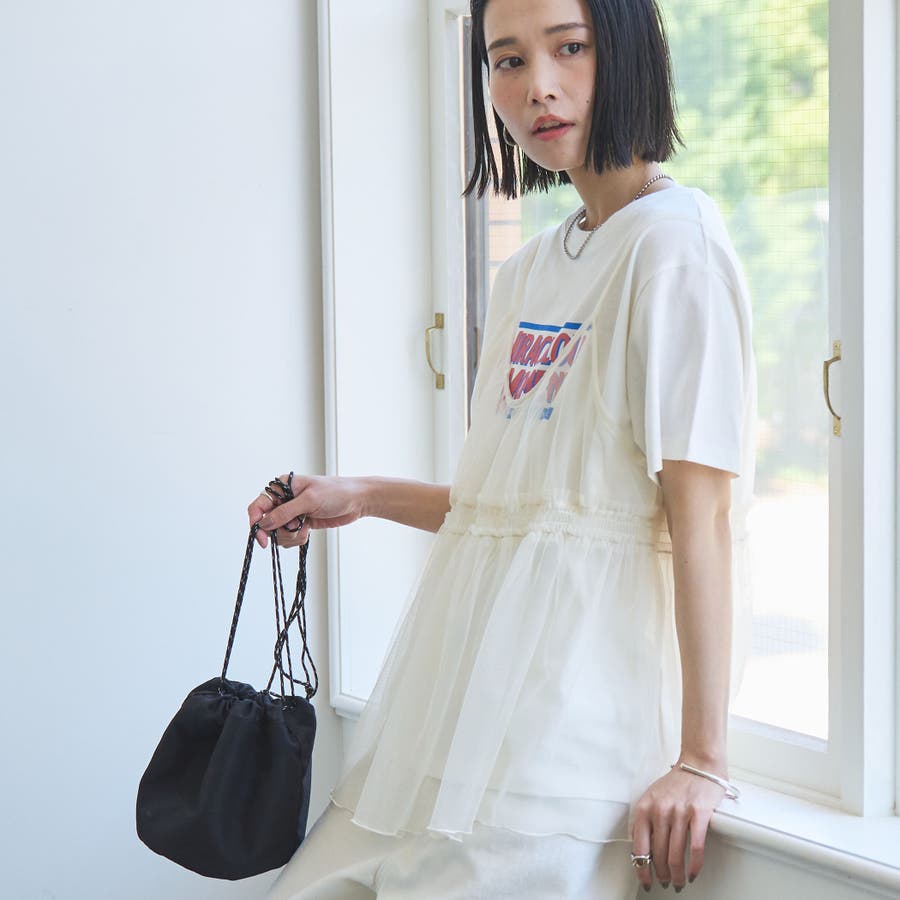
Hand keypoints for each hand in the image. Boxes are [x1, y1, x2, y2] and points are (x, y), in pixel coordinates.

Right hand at [247, 473, 369, 548]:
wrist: (357, 501)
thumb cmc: (335, 492)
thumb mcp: (309, 501)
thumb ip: (285, 513)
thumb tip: (264, 524)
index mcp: (281, 487)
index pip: (258, 507)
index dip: (255, 523)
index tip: (262, 540)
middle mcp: (283, 500)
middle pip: (267, 524)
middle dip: (281, 531)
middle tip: (297, 527)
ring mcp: (292, 513)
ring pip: (278, 534)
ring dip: (291, 536)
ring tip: (306, 527)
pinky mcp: (300, 524)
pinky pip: (289, 538)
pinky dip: (298, 538)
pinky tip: (310, 530)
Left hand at [630, 757, 726, 891]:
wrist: (698, 764)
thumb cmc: (676, 783)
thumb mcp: (652, 798)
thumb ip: (646, 820)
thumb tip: (641, 849)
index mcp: (645, 807)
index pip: (639, 846)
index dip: (642, 869)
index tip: (645, 881)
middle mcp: (660, 810)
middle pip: (658, 854)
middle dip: (661, 874)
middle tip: (665, 883)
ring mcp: (679, 812)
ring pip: (675, 855)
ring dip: (677, 875)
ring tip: (679, 882)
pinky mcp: (698, 813)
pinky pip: (695, 848)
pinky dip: (694, 866)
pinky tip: (693, 873)